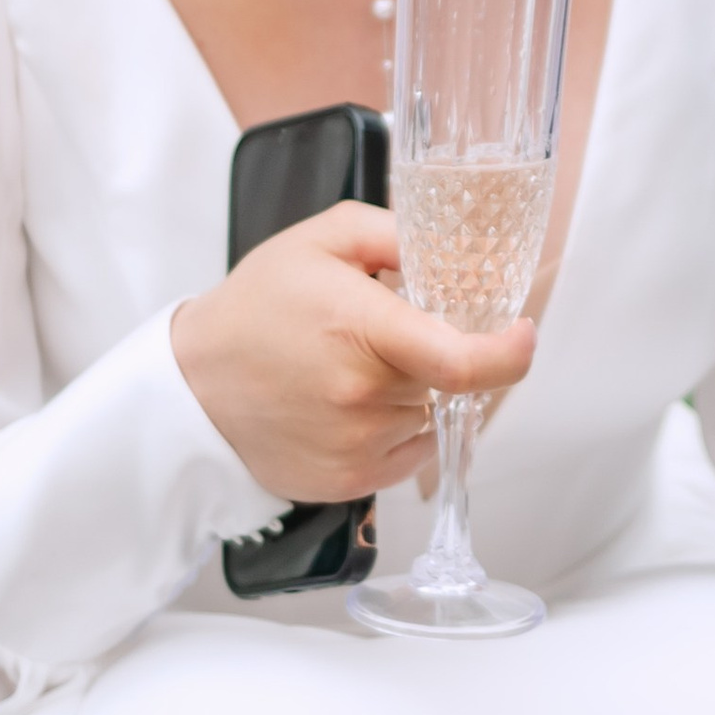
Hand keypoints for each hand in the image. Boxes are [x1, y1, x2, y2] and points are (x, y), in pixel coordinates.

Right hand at [171, 201, 536, 503]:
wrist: (192, 386)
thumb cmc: (259, 306)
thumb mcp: (322, 239)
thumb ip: (395, 233)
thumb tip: (461, 251)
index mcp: (362, 330)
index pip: (463, 360)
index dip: (511, 352)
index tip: (521, 332)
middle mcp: (364, 396)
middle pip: (448, 380)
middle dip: (432, 355)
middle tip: (379, 336)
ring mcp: (358, 446)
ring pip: (429, 416)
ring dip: (411, 393)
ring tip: (350, 371)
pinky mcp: (350, 482)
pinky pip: (410, 454)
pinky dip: (397, 429)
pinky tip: (350, 406)